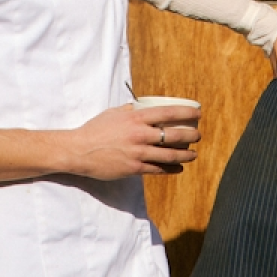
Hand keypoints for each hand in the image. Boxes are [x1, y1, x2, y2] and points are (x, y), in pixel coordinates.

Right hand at [59, 103, 200, 181]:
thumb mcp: (113, 114)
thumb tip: (142, 107)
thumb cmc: (94, 130)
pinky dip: (171, 169)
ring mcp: (138, 153)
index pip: (168, 113)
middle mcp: (140, 135)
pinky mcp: (134, 168)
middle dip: (191, 136)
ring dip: (185, 155)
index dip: (186, 112)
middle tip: (197, 136)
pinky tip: (178, 168)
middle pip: (174, 135)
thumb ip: (130, 111)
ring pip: (170, 155)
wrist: (79, 151)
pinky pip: (158, 169)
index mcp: (135, 119)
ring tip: (193, 154)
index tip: (198, 114)